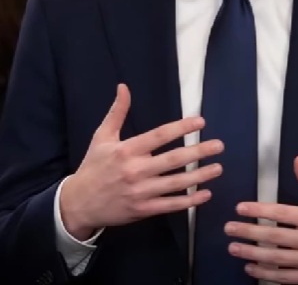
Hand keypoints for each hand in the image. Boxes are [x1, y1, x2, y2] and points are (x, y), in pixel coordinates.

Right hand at [60, 83, 222, 239]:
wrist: (78, 203)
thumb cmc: (94, 166)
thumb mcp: (102, 136)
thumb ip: (117, 112)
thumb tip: (124, 87)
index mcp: (127, 150)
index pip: (159, 136)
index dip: (181, 128)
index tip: (200, 122)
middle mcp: (136, 170)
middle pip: (173, 159)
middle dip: (198, 152)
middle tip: (219, 146)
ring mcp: (141, 192)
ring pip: (176, 183)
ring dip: (199, 176)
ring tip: (218, 168)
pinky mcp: (143, 210)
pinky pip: (170, 205)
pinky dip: (189, 201)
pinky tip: (204, 194)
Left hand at [225, 156, 297, 283]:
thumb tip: (297, 160)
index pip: (283, 214)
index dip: (260, 211)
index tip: (240, 208)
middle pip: (275, 237)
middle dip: (249, 232)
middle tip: (229, 228)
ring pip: (277, 259)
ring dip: (252, 254)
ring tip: (233, 248)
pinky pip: (284, 277)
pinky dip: (265, 274)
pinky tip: (250, 268)